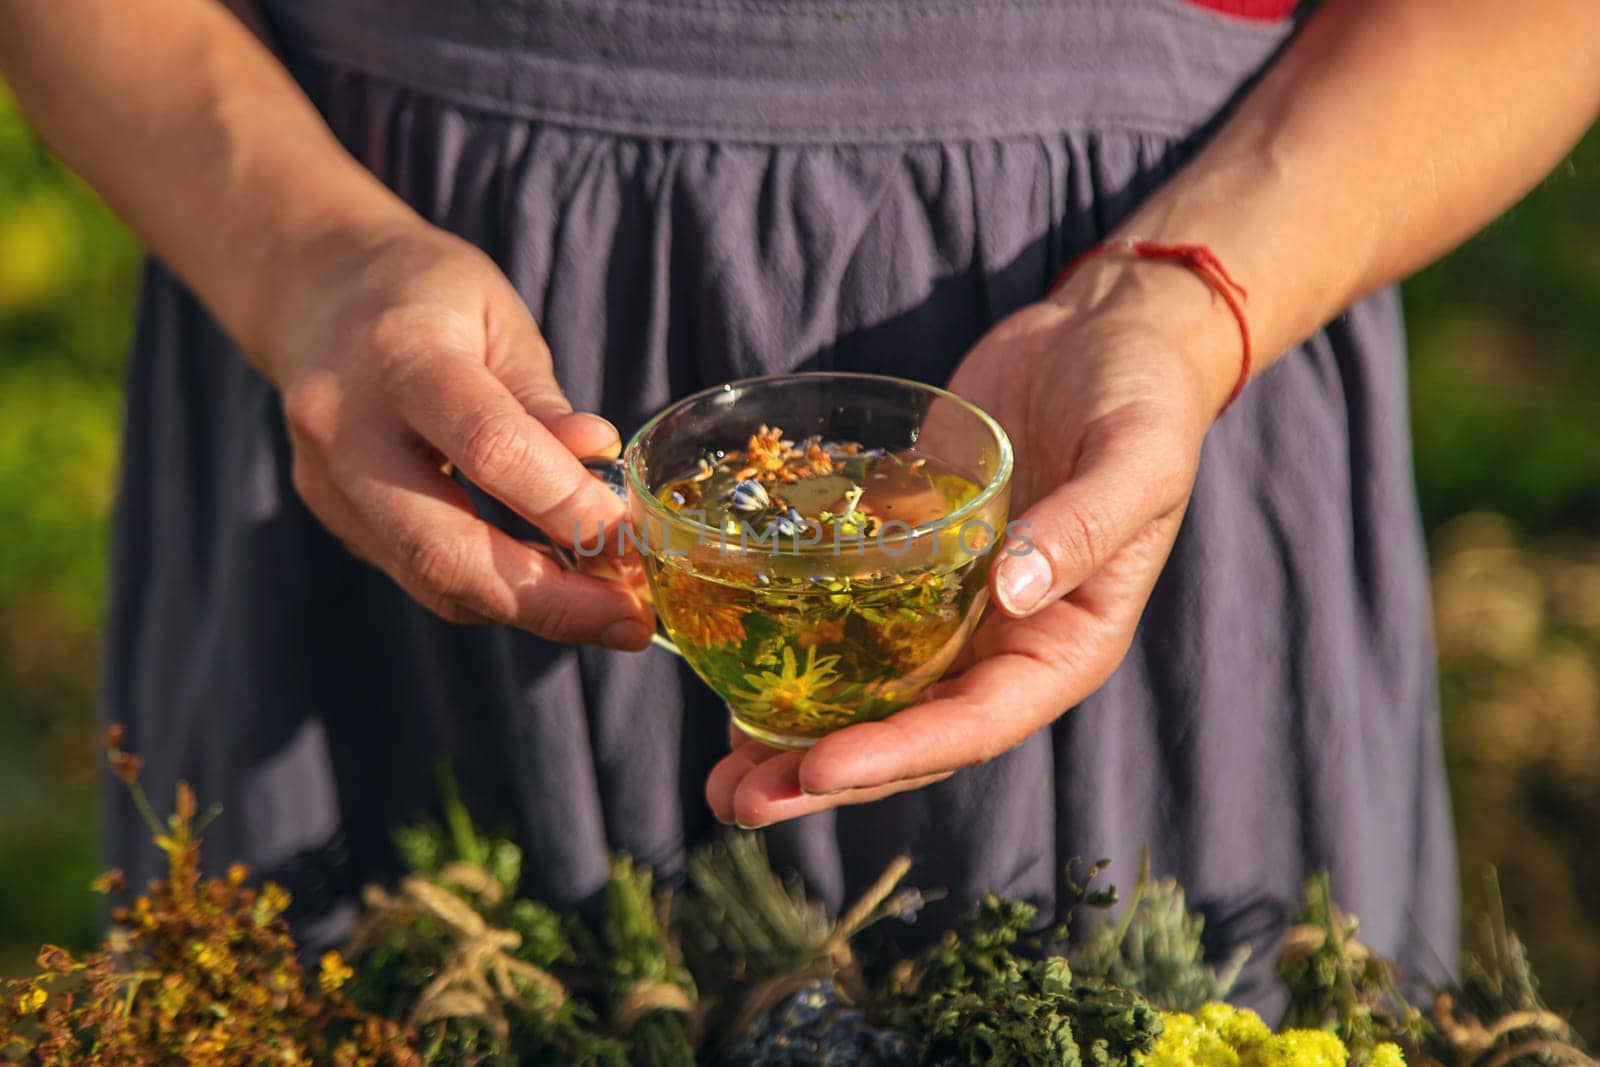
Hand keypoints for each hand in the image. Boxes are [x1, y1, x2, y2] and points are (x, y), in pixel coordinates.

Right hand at [262, 221, 654, 648]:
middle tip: (631, 624)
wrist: (320, 294)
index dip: (569, 506)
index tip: (635, 539)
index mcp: (398, 357)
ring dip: (531, 608)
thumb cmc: (429, 296)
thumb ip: (542, 400)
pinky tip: (554, 586)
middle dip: (550, 602)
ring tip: (609, 611)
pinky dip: (495, 590)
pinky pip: (421, 574)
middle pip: (444, 550)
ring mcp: (328, 482)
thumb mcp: (500, 319)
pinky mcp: (334, 517)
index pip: (491, 449)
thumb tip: (599, 459)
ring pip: (432, 580)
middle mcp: (345, 429)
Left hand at [706, 261, 1241, 825]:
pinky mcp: (909, 561)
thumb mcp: (1135, 458)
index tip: (817, 770)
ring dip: (794, 735)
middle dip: (824, 774)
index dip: (896, 755)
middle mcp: (1002, 645)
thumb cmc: (1143, 397)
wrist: (1106, 335)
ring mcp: (950, 608)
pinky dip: (793, 650)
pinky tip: (730, 670)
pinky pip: (848, 620)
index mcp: (1064, 645)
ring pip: (868, 692)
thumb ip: (1083, 527)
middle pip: (907, 732)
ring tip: (717, 772)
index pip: (975, 725)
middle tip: (738, 800)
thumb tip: (1013, 594)